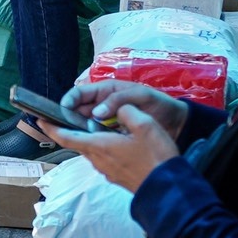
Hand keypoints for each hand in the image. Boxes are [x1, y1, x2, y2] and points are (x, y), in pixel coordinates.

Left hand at [47, 102, 181, 192]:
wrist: (168, 190)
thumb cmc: (155, 157)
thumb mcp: (145, 125)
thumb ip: (127, 112)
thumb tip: (119, 109)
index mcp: (99, 146)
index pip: (66, 137)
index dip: (51, 128)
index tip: (40, 120)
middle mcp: (98, 160)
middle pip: (79, 143)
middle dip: (72, 130)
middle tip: (72, 116)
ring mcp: (107, 171)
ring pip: (92, 151)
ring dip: (90, 138)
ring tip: (98, 125)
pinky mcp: (117, 177)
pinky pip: (104, 159)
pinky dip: (104, 147)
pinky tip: (117, 142)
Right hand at [67, 79, 190, 139]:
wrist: (177, 124)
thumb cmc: (161, 105)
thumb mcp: (142, 96)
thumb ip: (119, 101)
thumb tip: (96, 113)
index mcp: (106, 91)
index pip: (80, 93)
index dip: (69, 100)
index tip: (63, 110)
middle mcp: (102, 106)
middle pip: (77, 111)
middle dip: (68, 118)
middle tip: (61, 128)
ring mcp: (106, 122)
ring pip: (83, 126)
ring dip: (78, 131)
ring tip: (70, 138)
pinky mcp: (111, 136)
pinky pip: (95, 138)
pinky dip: (90, 141)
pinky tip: (88, 146)